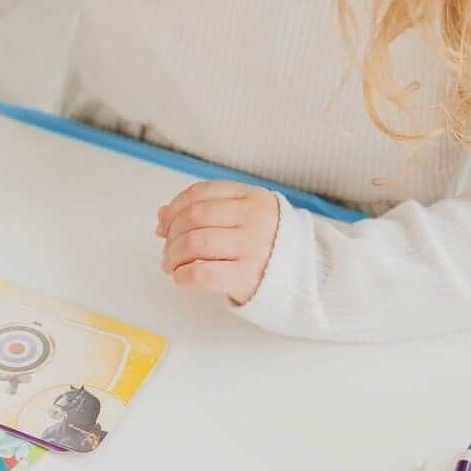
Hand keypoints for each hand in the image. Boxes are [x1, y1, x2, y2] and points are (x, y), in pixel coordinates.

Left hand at [156, 181, 280, 304]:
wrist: (308, 277)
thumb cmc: (270, 246)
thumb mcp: (247, 217)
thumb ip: (209, 210)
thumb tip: (162, 215)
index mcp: (253, 197)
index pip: (201, 193)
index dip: (175, 208)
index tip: (164, 224)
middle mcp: (254, 218)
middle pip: (194, 217)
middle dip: (171, 235)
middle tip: (167, 251)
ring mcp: (252, 247)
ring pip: (195, 243)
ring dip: (172, 256)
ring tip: (171, 266)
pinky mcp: (247, 277)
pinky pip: (203, 273)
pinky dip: (183, 276)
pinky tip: (182, 278)